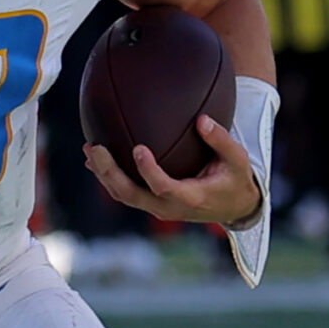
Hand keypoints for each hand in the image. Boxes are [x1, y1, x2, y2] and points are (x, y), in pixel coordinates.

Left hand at [85, 114, 261, 227]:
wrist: (233, 207)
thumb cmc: (235, 179)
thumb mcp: (237, 160)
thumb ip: (221, 140)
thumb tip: (202, 119)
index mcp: (191, 198)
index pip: (164, 188)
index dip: (148, 171)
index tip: (137, 149)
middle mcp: (169, 208)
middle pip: (131, 195)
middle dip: (110, 173)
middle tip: (96, 148)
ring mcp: (158, 208)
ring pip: (124, 195)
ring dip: (104, 174)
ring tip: (90, 149)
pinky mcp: (153, 203)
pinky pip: (126, 192)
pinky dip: (110, 176)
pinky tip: (96, 159)